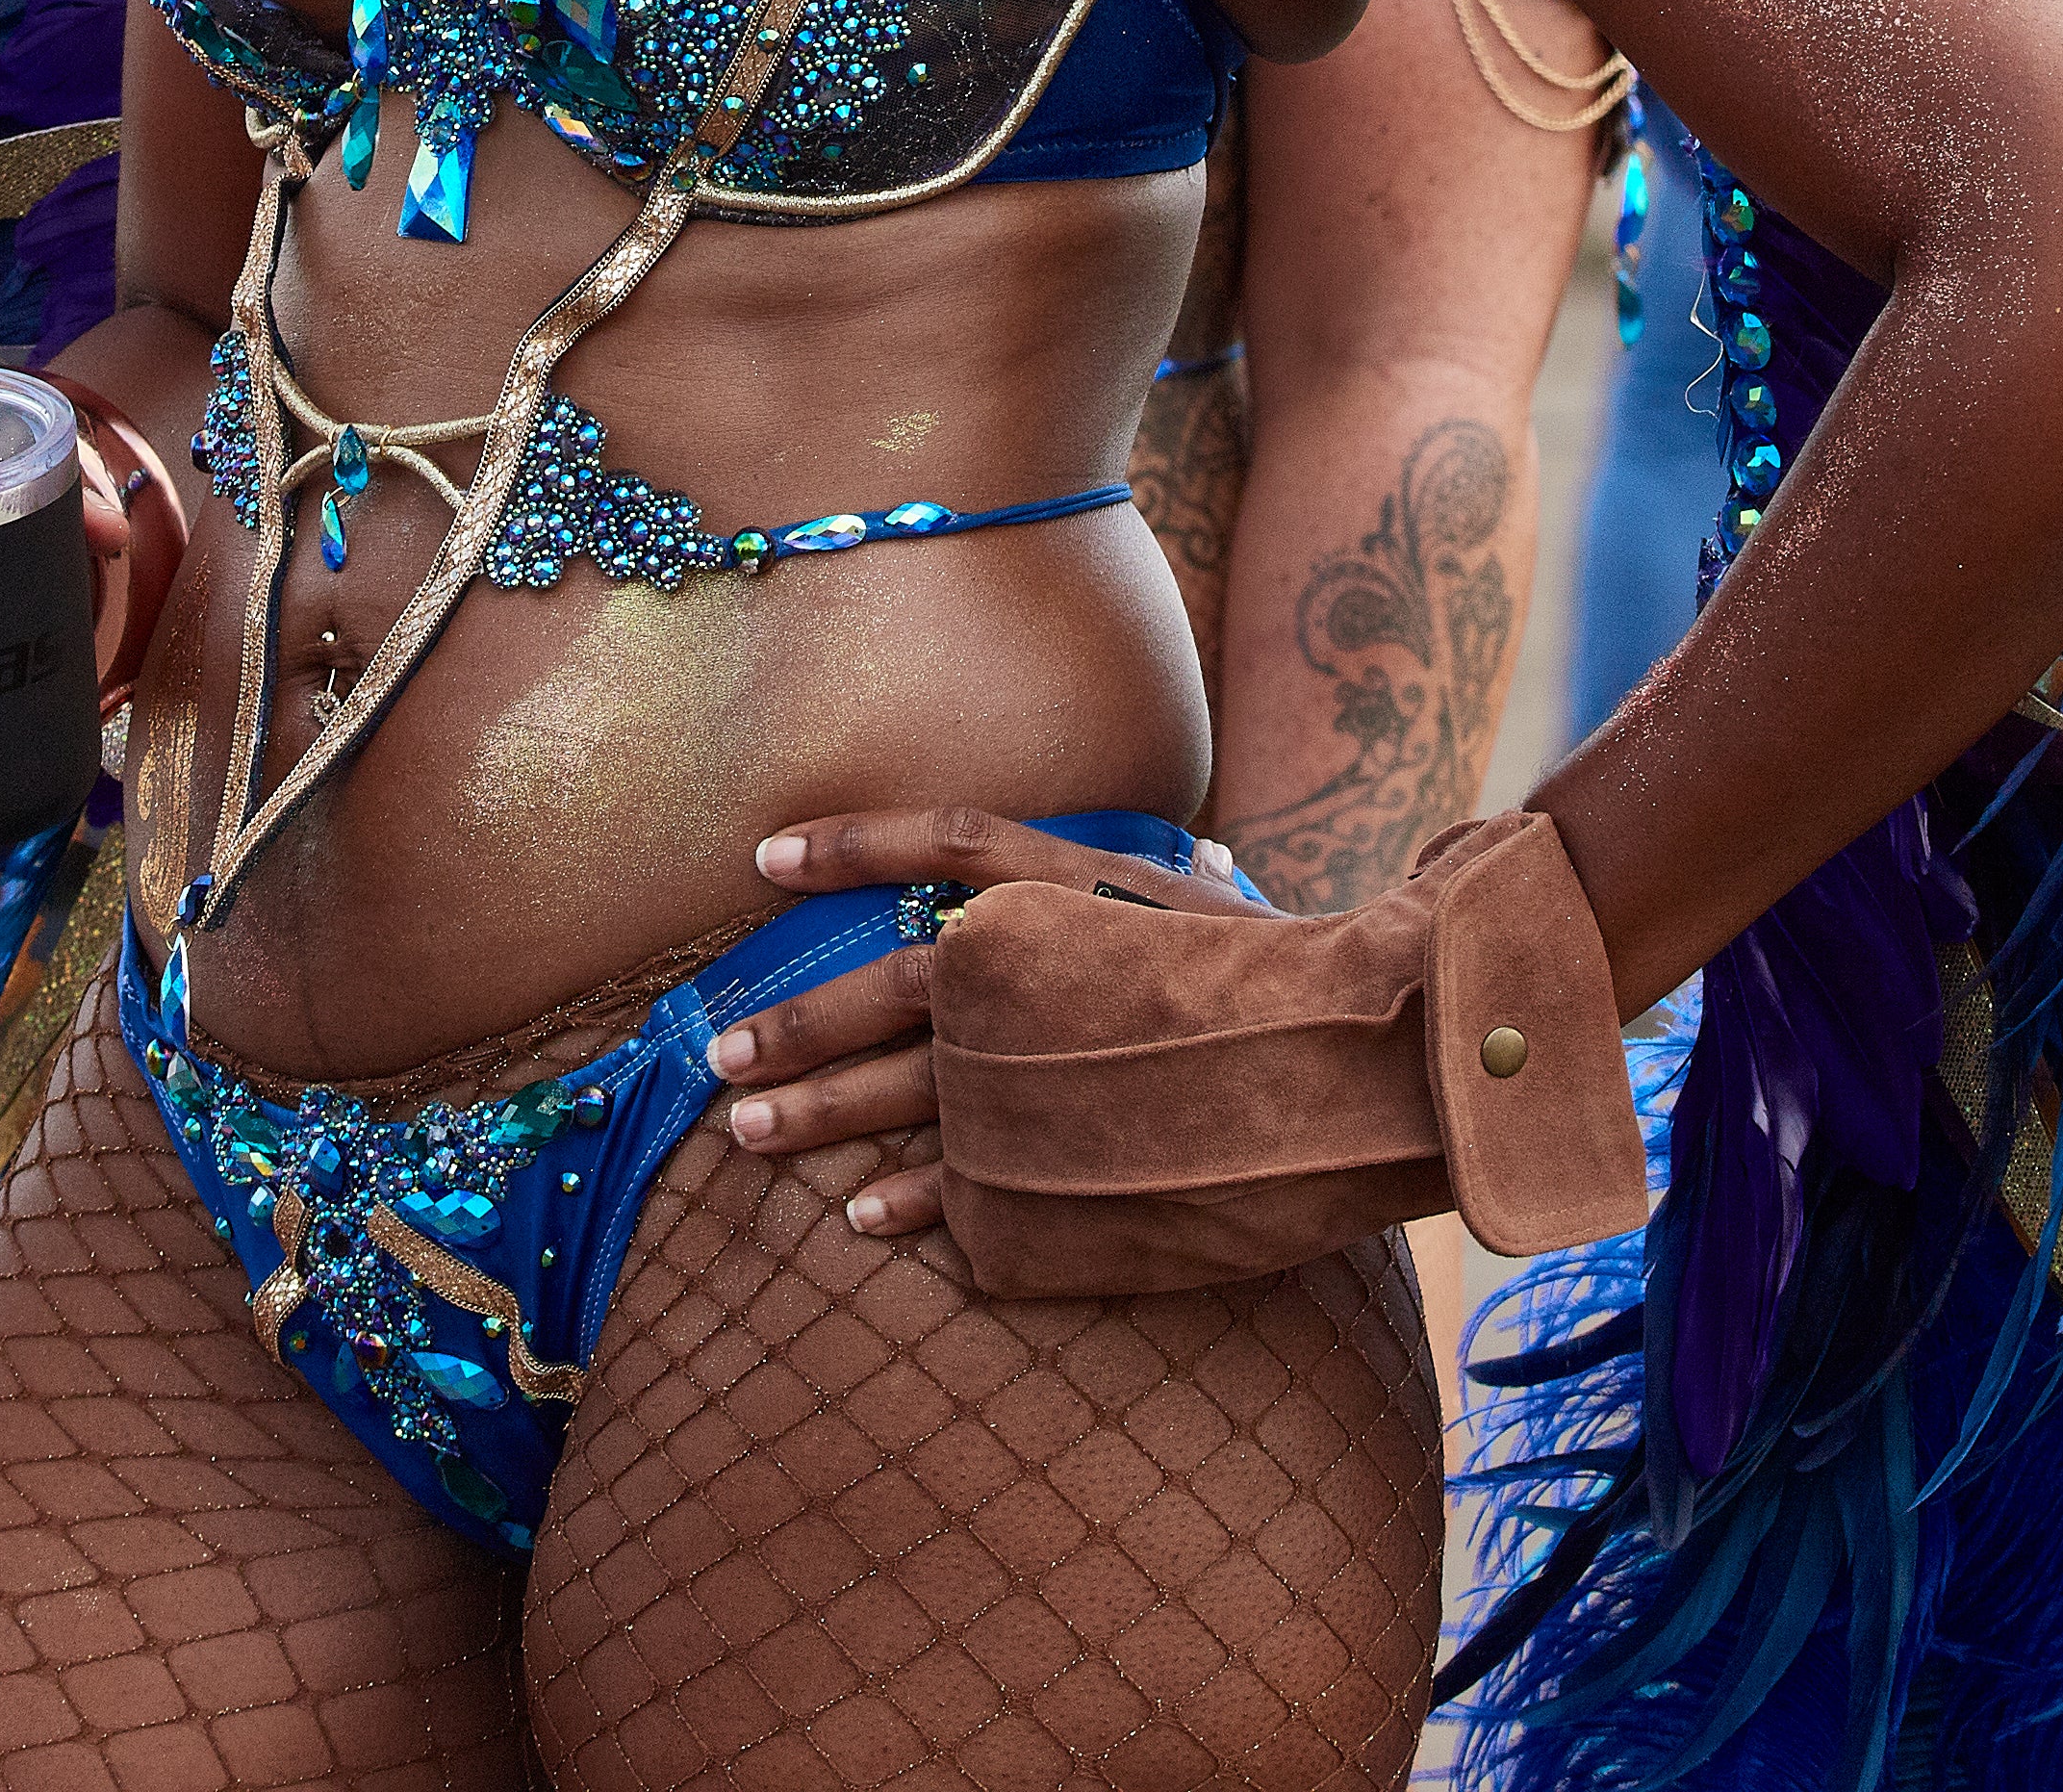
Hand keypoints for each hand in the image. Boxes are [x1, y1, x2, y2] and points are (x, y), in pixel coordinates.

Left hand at [707, 808, 1265, 1238]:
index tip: (765, 859)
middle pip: (867, 1001)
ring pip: (883, 1105)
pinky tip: (862, 1216)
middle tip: (723, 1054)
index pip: (918, 856)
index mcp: (1031, 900)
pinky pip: (940, 1201)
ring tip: (750, 1132)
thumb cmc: (1271, 970)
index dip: (841, 848)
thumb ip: (1115, 882)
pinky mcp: (1022, 1198)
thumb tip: (1124, 863)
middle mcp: (993, 991)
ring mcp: (996, 1100)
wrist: (1339, 1067)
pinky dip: (896, 1207)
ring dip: (811, 1119)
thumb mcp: (1186, 893)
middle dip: (788, 1030)